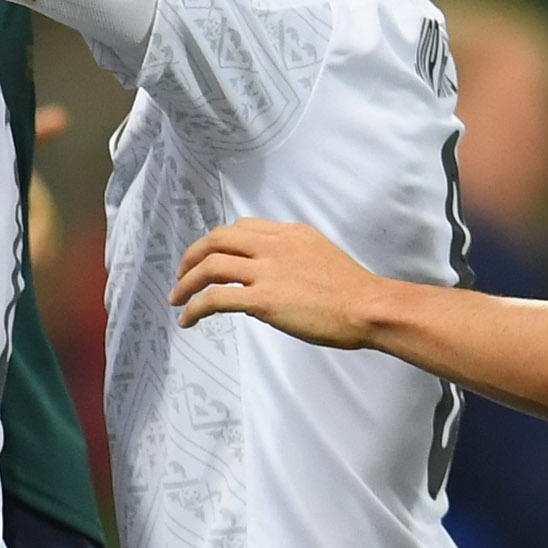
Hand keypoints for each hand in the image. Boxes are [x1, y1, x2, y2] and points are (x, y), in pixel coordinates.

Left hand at [170, 220, 383, 345]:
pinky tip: (188, 319)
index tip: (205, 257)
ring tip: (176, 299)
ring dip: (185, 283)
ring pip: (209, 267)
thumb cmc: (353, 291)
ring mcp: (267, 271)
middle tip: (181, 275)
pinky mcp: (264, 299)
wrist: (371, 308)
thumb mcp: (319, 255)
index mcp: (289, 233)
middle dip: (191, 257)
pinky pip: (215, 299)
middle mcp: (274, 245)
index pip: (240, 227)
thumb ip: (289, 257)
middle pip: (216, 240)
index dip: (215, 242)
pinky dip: (195, 308)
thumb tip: (260, 277)